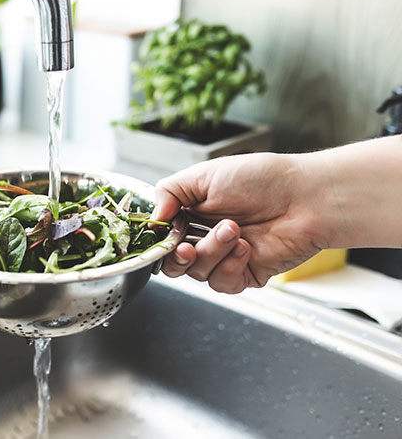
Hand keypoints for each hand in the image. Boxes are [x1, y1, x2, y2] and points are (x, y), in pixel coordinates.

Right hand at [152, 152, 325, 293]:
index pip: (163, 236)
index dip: (159, 240)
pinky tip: (246, 247)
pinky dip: (230, 266)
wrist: (305, 198)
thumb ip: (168, 192)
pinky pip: (223, 283)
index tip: (163, 235)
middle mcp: (206, 236)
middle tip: (188, 246)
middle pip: (174, 263)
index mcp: (192, 212)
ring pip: (198, 272)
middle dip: (178, 256)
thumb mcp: (204, 175)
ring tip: (233, 230)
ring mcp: (226, 257)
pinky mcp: (246, 274)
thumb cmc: (262, 179)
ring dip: (212, 252)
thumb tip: (153, 218)